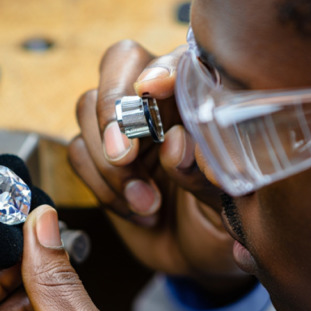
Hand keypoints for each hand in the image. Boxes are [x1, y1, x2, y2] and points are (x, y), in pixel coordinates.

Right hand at [68, 40, 252, 298]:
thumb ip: (207, 168)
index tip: (152, 89)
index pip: (176, 58)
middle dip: (114, 109)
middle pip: (118, 63)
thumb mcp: (232, 197)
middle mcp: (162, 98)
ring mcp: (127, 124)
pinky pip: (79, 152)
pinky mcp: (100, 155)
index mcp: (203, 93)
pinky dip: (102, 186)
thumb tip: (175, 144)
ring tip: (147, 202)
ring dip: (110, 162)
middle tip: (125, 156)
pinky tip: (139, 211)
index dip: (161, 68)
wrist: (206, 253)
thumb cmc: (228, 216)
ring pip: (87, 107)